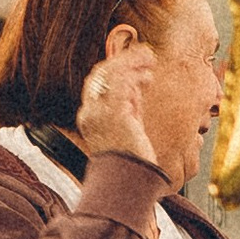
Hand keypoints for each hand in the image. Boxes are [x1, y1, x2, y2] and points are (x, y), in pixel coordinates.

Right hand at [76, 32, 161, 169]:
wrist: (129, 182)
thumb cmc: (131, 160)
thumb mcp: (127, 128)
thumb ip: (128, 108)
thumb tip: (136, 88)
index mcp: (89, 118)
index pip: (96, 84)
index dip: (116, 70)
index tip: (137, 66)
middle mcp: (89, 113)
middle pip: (100, 74)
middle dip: (122, 61)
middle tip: (145, 55)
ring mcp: (99, 112)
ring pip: (110, 73)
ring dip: (131, 62)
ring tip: (150, 60)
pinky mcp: (114, 113)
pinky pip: (120, 83)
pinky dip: (135, 74)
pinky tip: (149, 74)